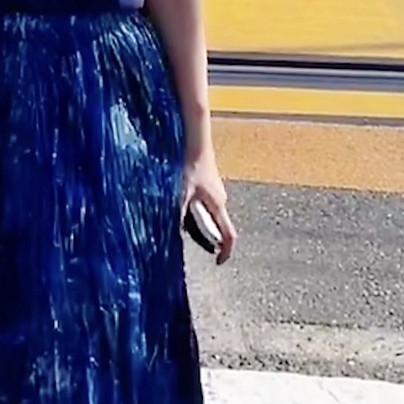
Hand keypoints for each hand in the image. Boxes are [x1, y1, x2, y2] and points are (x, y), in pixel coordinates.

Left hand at [181, 145, 236, 264]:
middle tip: (192, 240)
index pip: (229, 236)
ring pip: (212, 214)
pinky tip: (182, 203)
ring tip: (183, 221)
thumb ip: (179, 214)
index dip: (226, 252)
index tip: (217, 262)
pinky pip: (207, 203)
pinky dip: (198, 210)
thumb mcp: (181, 193)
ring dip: (200, 223)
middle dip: (208, 237)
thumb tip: (174, 233)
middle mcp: (221, 200)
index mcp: (218, 206)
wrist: (196, 141)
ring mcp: (217, 191)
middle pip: (219, 226)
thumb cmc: (190, 166)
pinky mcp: (210, 184)